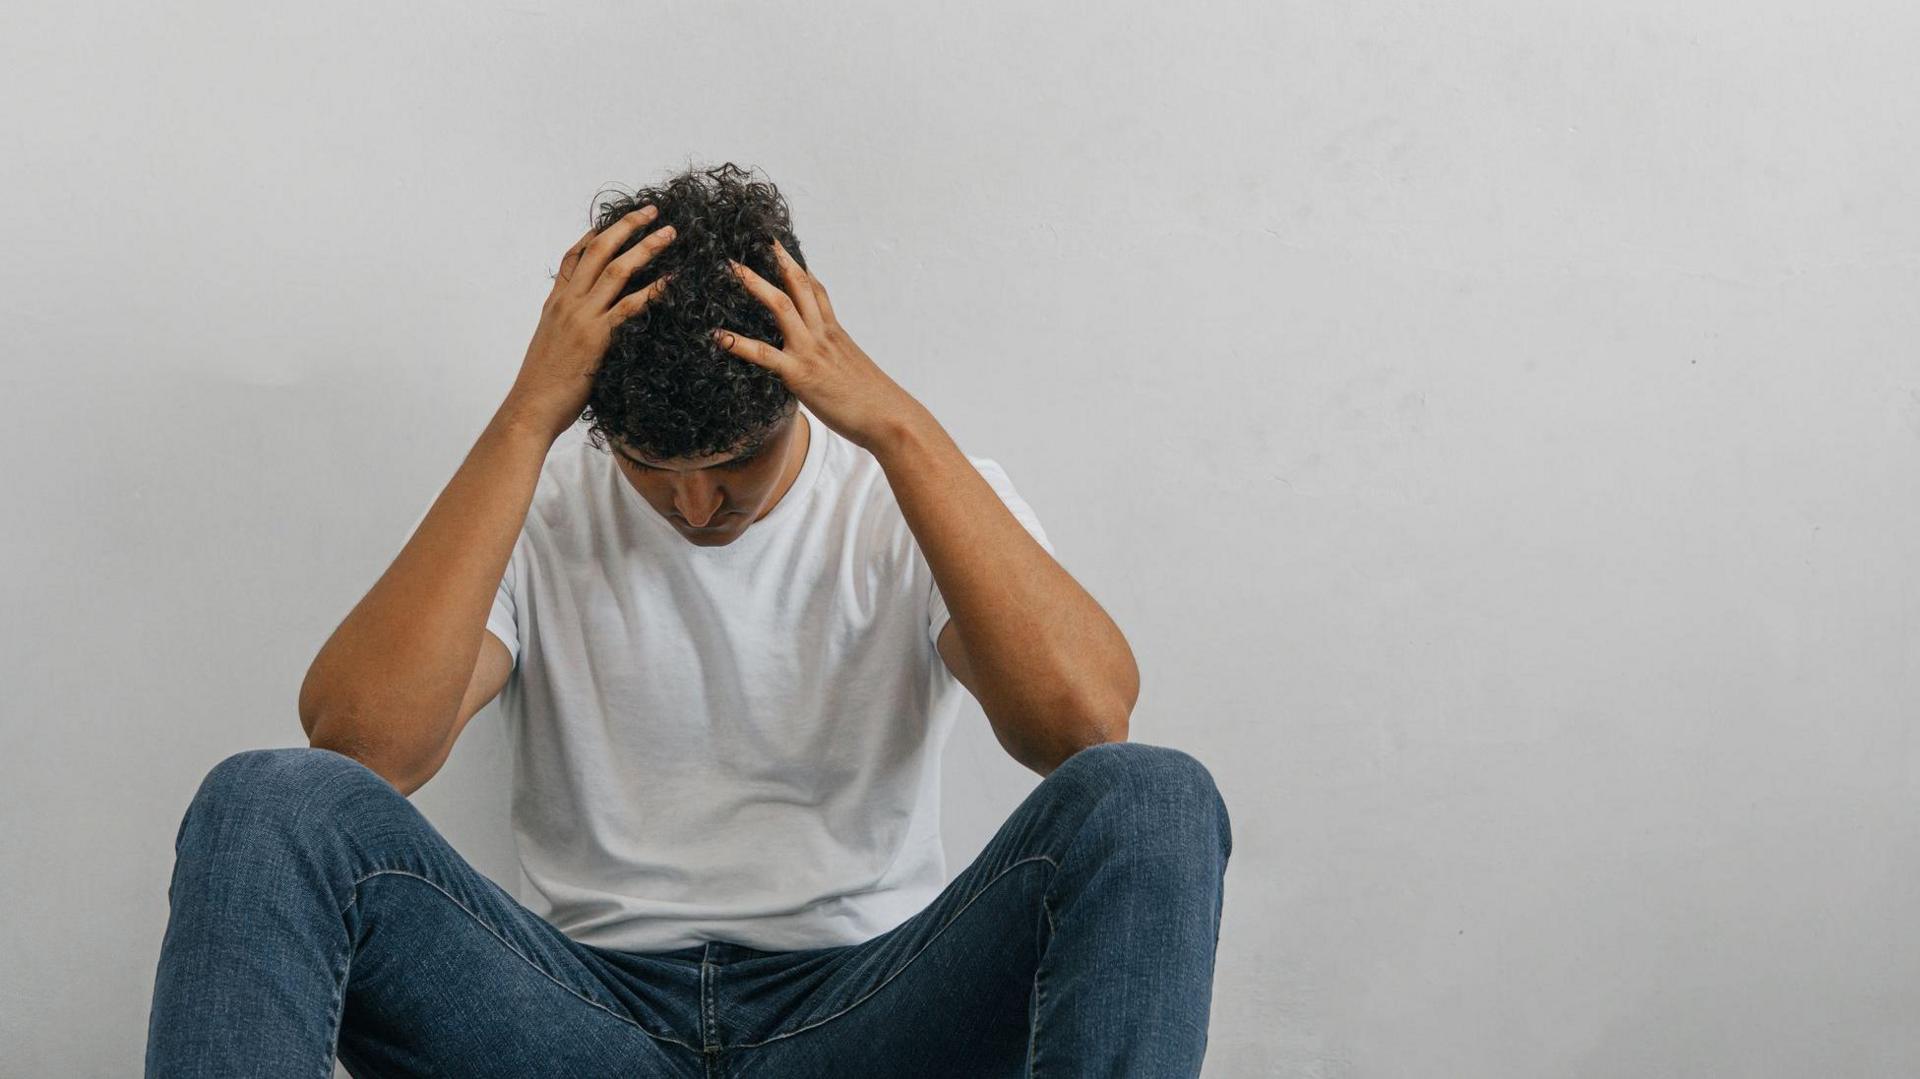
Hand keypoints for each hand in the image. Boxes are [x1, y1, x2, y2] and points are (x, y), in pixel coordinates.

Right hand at [505, 206, 676, 439]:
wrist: (530, 408)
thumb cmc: (543, 385)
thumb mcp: (551, 345)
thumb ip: (567, 327)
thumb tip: (585, 326)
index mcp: (555, 303)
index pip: (573, 257)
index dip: (594, 234)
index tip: (614, 220)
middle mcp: (567, 303)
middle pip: (598, 251)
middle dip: (627, 227)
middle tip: (651, 211)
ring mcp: (581, 318)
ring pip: (616, 270)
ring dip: (646, 248)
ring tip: (669, 233)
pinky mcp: (597, 338)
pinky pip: (629, 306)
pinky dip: (652, 290)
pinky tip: (672, 281)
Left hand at [712, 239, 923, 452]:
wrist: (890, 419)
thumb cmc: (874, 401)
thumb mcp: (851, 369)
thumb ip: (832, 358)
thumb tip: (822, 362)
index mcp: (834, 332)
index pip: (816, 289)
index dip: (797, 266)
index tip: (778, 247)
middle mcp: (822, 334)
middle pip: (798, 285)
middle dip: (776, 259)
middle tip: (754, 238)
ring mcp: (811, 351)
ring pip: (781, 307)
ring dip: (755, 284)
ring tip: (731, 268)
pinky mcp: (800, 374)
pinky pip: (765, 355)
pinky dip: (739, 344)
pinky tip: (718, 336)